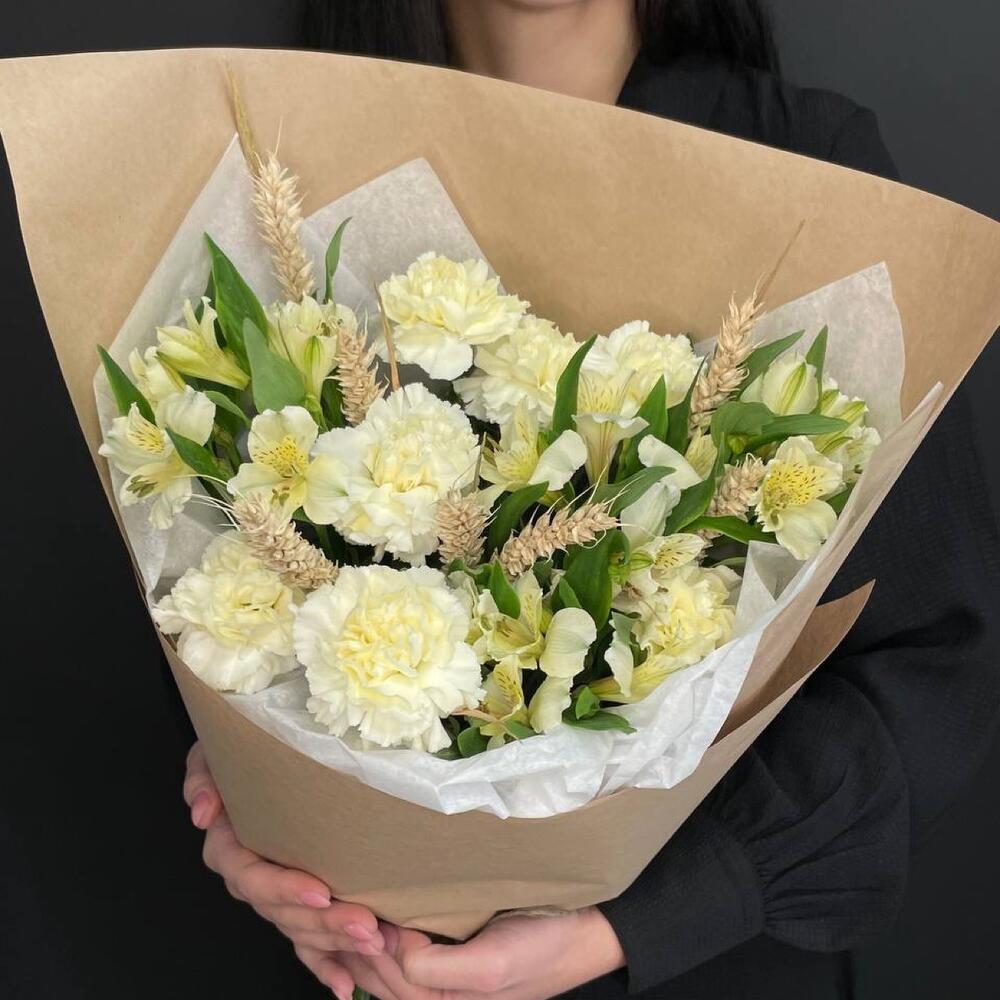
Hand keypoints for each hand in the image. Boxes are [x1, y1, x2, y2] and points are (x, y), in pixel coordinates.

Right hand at [183, 742, 382, 997]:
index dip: (284, 888)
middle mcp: (251, 877)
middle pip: (284, 912)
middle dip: (326, 923)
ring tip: (376, 944)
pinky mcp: (295, 901)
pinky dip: (325, 965)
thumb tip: (204, 812)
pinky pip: (305, 942)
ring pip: (301, 928)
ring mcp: (274, 894)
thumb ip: (202, 778)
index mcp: (230, 846)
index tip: (320, 891)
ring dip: (336, 942)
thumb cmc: (239, 753)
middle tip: (367, 926)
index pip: (252, 876)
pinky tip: (347, 986)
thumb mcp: (214, 755)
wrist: (256, 757)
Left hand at [339, 908, 625, 999]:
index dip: (375, 949)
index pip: (394, 980)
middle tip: (348, 907)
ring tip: (359, 911)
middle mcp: (447, 993)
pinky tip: (386, 921)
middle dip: (365, 948)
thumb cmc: (541, 948)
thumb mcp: (491, 965)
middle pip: (390, 977)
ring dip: (375, 943)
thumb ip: (438, 970)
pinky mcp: (462, 955)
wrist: (584, 933)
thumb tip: (396, 949)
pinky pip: (417, 954)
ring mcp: (454, 977)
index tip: (366, 912)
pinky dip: (394, 941)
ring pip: (399, 968)